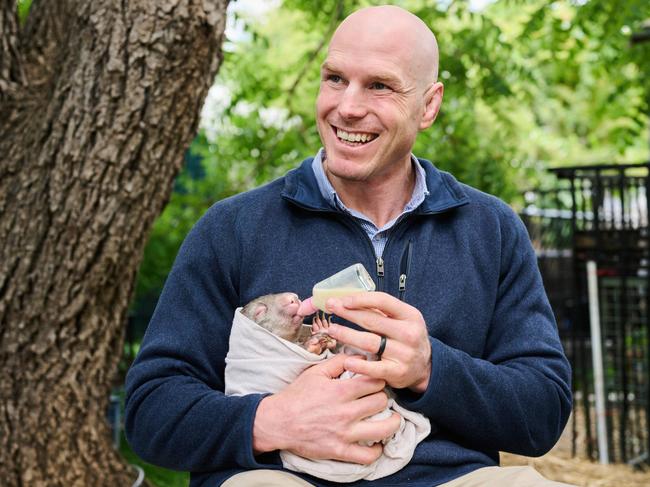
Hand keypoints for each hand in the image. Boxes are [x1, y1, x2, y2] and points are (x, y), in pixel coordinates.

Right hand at [252, 353, 401, 463]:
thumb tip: (359, 356)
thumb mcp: (315, 372)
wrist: (278, 422)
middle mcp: (346, 412)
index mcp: (341, 390)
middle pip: (382, 402)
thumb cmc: (297, 396)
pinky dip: (377, 450)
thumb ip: (339, 361)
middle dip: (384, 397)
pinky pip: (367, 455)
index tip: (378, 381)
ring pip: (383, 429)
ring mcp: (344, 433)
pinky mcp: (340, 451)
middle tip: (380, 398)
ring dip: (392, 423)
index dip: (380, 379)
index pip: (375, 381)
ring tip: (392, 419)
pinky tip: (377, 443)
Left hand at [324, 292, 431, 392]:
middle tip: (330, 307)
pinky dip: (359, 365)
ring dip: (347, 334)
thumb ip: (381, 311)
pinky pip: (374, 368)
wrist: (424, 366)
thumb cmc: (407, 338)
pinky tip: (346, 361)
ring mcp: (404, 354)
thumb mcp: (402, 319)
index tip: (343, 299)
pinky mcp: (397, 372)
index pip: (383, 301)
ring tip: (332, 330)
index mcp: (410, 315)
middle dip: (347, 313)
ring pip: (369, 342)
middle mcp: (408, 333)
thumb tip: (350, 299)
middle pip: (372, 321)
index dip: (361, 299)